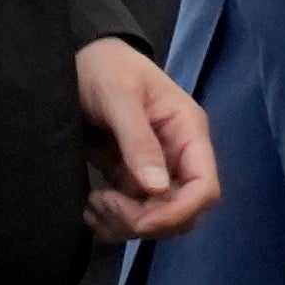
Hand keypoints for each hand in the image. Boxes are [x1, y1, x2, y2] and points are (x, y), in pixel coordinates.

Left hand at [74, 39, 221, 240]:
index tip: (138, 218)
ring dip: (125, 225)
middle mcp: (178, 157)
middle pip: (184, 213)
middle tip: (105, 204)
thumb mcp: (119, 95)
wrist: (80, 58)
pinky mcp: (131, 179)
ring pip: (158, 221)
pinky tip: (90, 209)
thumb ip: (138, 140)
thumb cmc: (106, 67)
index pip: (205, 187)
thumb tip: (156, 189)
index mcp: (187, 133)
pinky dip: (112, 223)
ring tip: (92, 205)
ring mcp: (156, 171)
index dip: (179, 212)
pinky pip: (133, 217)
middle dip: (146, 222)